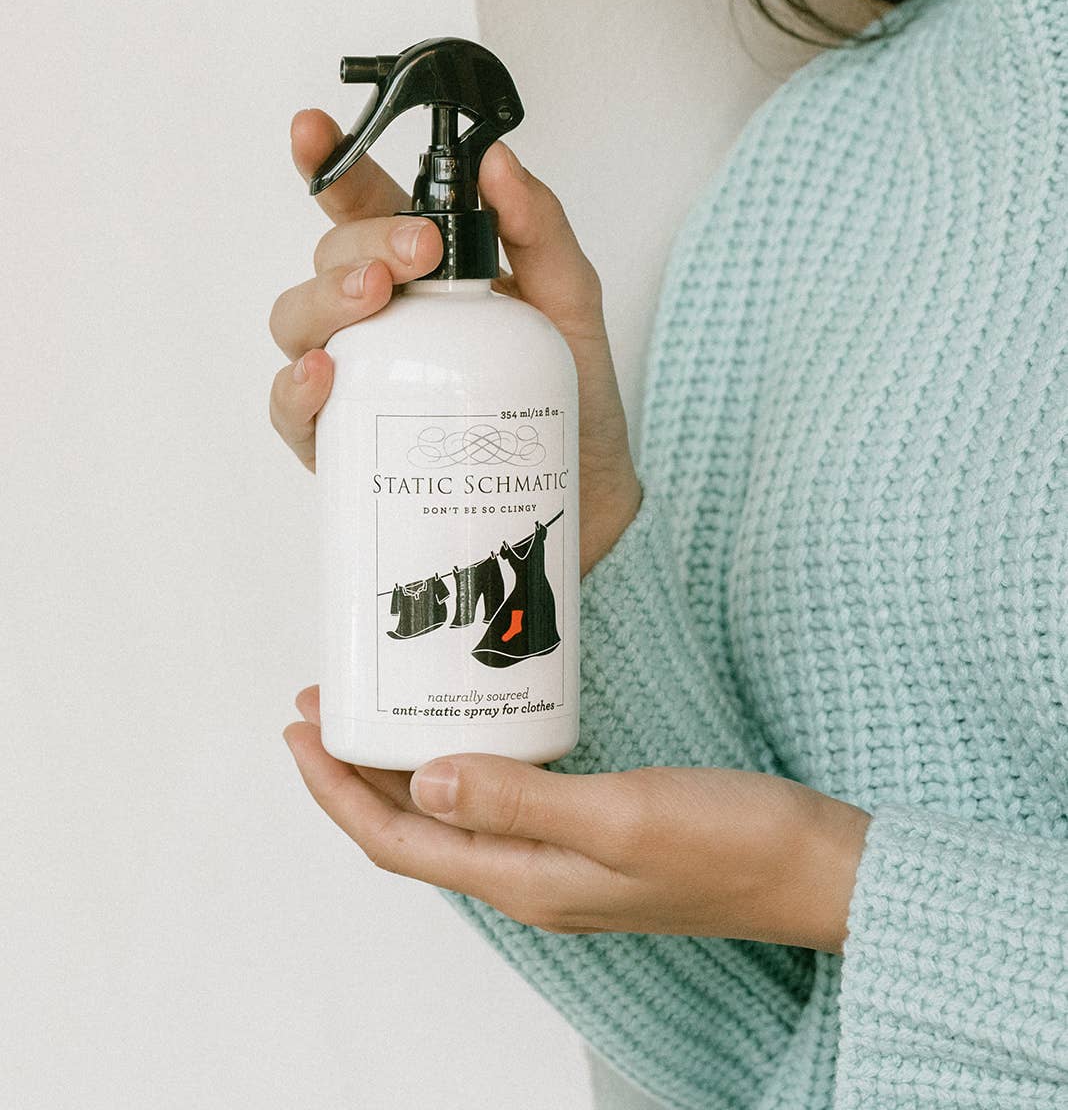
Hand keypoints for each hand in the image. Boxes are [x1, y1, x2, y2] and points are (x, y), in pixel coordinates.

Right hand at [268, 109, 642, 573]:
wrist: (582, 499)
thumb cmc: (570, 395)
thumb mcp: (571, 301)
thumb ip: (540, 228)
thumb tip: (500, 162)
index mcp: (422, 271)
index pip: (362, 205)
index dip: (330, 163)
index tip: (311, 128)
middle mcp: (377, 318)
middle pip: (330, 258)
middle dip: (363, 240)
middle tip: (416, 251)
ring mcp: (354, 379)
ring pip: (298, 322)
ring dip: (325, 299)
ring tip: (373, 296)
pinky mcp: (344, 444)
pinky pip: (294, 411)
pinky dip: (297, 388)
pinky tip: (325, 373)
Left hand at [283, 686, 871, 954]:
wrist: (817, 869)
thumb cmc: (732, 844)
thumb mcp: (621, 817)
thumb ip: (521, 800)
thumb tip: (424, 779)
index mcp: (525, 881)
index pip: (397, 841)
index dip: (336, 791)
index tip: (300, 728)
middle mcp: (530, 879)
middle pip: (411, 829)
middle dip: (354, 770)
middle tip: (323, 699)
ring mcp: (561, 862)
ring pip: (452, 814)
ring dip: (401, 766)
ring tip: (375, 708)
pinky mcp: (592, 836)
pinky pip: (499, 802)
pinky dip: (462, 762)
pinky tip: (468, 727)